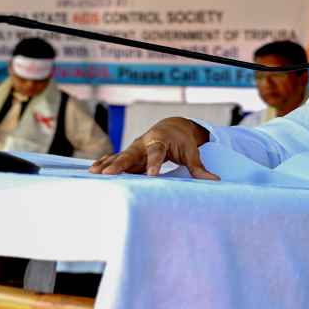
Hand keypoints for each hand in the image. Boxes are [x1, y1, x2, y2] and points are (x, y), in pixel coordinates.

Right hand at [89, 117, 218, 179]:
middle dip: (119, 163)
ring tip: (94, 173)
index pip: (157, 153)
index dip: (154, 164)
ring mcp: (135, 148)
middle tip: (109, 174)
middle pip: (131, 153)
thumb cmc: (183, 141)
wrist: (172, 127)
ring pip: (119, 156)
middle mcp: (144, 143)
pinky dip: (105, 163)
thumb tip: (215, 181)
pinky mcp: (131, 155)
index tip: (151, 176)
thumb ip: (199, 167)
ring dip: (107, 164)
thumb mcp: (191, 152)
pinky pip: (115, 159)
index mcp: (161, 141)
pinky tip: (93, 171)